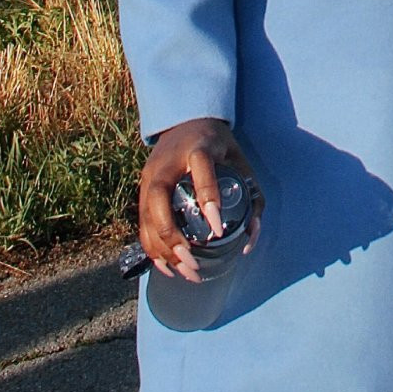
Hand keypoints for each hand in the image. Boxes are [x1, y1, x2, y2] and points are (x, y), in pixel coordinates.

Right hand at [137, 116, 264, 279]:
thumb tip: (250, 237)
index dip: (208, 198)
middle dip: (172, 234)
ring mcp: (150, 176)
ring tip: (184, 270)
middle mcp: (167, 163)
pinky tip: (166, 265)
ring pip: (145, 215)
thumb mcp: (238, 159)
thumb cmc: (217, 144)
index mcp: (197, 147)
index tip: (217, 230)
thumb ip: (251, 193)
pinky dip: (151, 247)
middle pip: (158, 198)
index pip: (201, 169)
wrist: (184, 120)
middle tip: (192, 260)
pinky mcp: (142, 188)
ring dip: (162, 248)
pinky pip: (141, 222)